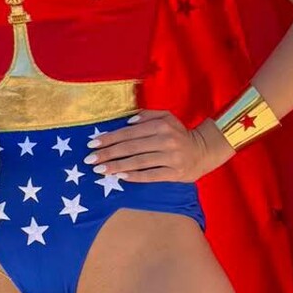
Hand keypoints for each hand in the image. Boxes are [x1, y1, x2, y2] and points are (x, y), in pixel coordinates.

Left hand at [86, 110, 227, 183]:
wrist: (203, 151)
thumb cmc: (179, 134)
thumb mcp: (167, 117)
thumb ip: (147, 115)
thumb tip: (127, 121)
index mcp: (161, 125)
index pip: (130, 132)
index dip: (110, 138)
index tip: (92, 143)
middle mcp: (165, 140)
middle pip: (131, 147)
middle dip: (108, 153)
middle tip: (90, 159)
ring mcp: (171, 157)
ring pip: (139, 162)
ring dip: (117, 166)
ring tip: (100, 170)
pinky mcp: (175, 173)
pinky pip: (151, 175)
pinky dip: (135, 176)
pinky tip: (120, 177)